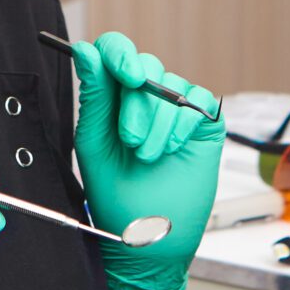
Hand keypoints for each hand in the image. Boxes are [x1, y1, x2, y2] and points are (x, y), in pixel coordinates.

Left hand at [71, 32, 223, 289]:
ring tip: (148, 157)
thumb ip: (94, 95)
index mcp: (113, 98)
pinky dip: (183, 126)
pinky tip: (173, 150)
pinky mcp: (204, 123)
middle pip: (145, 66)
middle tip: (131, 141)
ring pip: (172, 87)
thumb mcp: (96, 143)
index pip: (114, 51)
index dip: (119, 54)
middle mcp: (145, 98)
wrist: (149, 239)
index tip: (124, 74)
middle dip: (137, 105)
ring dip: (158, 124)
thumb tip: (84, 50)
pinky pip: (199, 101)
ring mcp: (177, 109)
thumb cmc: (117, 196)